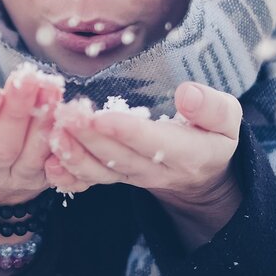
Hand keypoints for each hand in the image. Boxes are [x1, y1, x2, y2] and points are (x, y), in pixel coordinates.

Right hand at [0, 66, 63, 205]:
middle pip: (1, 146)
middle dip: (17, 111)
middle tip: (28, 79)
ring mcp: (15, 179)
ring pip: (31, 154)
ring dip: (43, 121)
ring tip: (50, 89)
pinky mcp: (42, 180)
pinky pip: (55, 165)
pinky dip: (62, 141)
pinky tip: (67, 115)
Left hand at [44, 81, 243, 219]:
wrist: (200, 173)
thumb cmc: (212, 134)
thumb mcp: (227, 120)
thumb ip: (212, 107)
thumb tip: (187, 93)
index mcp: (187, 154)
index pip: (153, 144)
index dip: (127, 132)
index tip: (102, 117)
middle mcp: (155, 171)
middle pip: (118, 157)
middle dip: (89, 137)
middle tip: (66, 114)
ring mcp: (131, 177)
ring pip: (98, 171)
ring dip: (73, 153)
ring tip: (53, 131)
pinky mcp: (113, 177)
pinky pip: (88, 181)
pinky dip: (67, 175)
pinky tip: (48, 161)